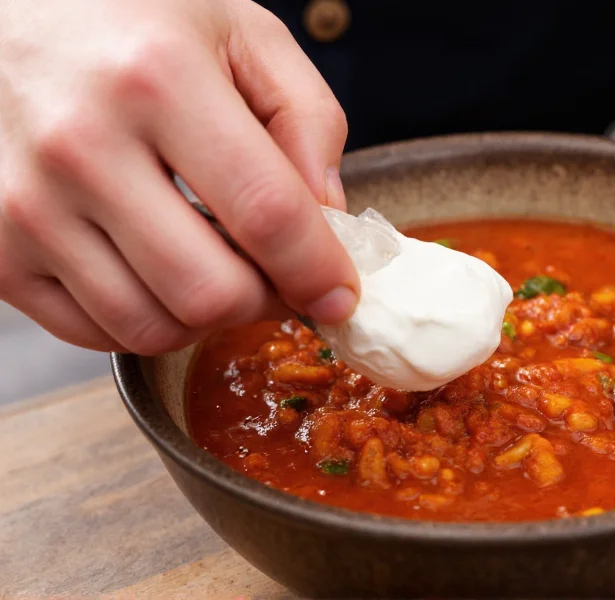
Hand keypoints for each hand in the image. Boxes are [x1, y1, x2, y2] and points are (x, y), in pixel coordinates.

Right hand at [0, 0, 358, 354]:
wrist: (1, 12)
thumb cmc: (127, 17)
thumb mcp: (239, 30)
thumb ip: (307, 117)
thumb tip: (329, 217)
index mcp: (158, 79)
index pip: (267, 213)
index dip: (319, 270)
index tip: (339, 295)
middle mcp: (81, 146)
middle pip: (210, 291)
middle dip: (266, 299)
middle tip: (277, 276)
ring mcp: (27, 205)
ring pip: (154, 328)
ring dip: (207, 316)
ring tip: (217, 265)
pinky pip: (95, 332)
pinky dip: (148, 320)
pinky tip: (160, 273)